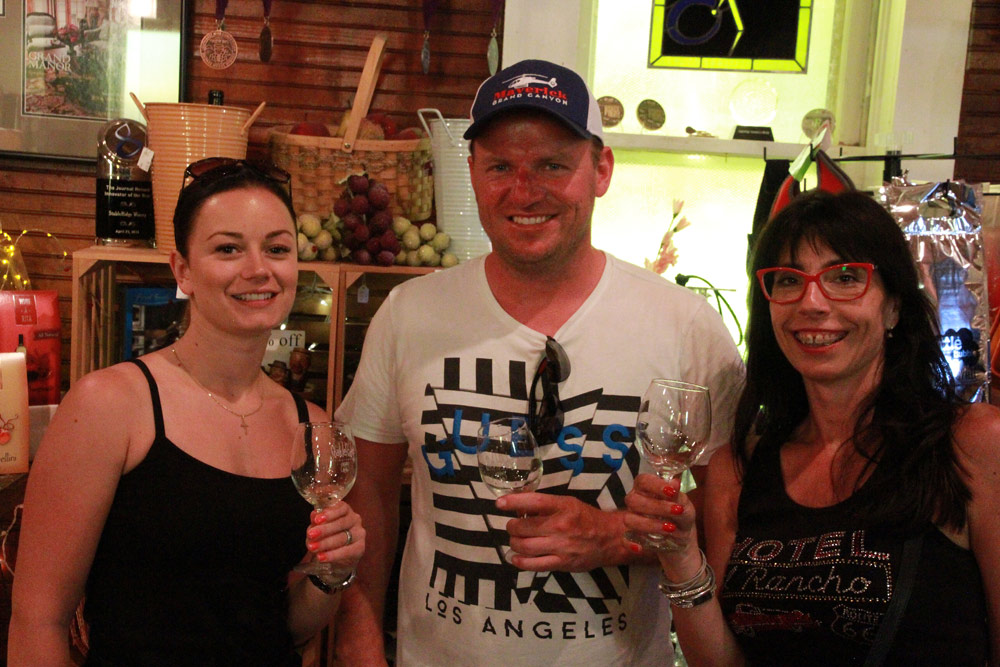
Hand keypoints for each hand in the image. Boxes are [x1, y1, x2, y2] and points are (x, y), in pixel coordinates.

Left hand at [306, 501, 365, 572]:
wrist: (337, 555)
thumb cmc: (328, 535)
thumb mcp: (319, 527)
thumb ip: (317, 522)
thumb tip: (314, 515)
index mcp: (346, 510)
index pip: (341, 508)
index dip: (329, 513)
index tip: (317, 520)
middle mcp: (355, 519)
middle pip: (341, 523)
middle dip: (324, 530)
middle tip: (310, 535)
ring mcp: (359, 534)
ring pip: (343, 538)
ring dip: (325, 543)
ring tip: (312, 548)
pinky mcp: (360, 548)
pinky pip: (347, 552)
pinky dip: (333, 555)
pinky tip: (322, 557)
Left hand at [495, 493, 628, 570]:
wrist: (609, 539)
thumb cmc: (585, 518)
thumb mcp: (568, 503)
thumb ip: (545, 505)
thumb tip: (518, 506)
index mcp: (564, 507)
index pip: (534, 502)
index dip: (513, 502)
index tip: (500, 504)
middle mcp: (561, 526)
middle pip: (523, 527)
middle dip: (512, 526)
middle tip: (513, 526)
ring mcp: (561, 547)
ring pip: (524, 546)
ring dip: (514, 542)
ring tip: (516, 539)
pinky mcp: (561, 563)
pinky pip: (534, 565)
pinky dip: (520, 561)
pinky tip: (515, 557)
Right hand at [623, 474, 701, 574]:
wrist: (682, 538)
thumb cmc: (681, 515)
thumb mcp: (685, 506)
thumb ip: (678, 496)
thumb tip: (675, 483)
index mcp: (647, 488)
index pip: (643, 481)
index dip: (655, 485)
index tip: (672, 491)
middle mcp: (636, 501)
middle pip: (634, 500)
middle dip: (656, 506)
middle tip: (676, 511)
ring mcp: (632, 519)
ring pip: (629, 519)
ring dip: (650, 524)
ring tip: (670, 528)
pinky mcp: (632, 537)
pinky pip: (625, 539)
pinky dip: (630, 543)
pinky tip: (640, 547)